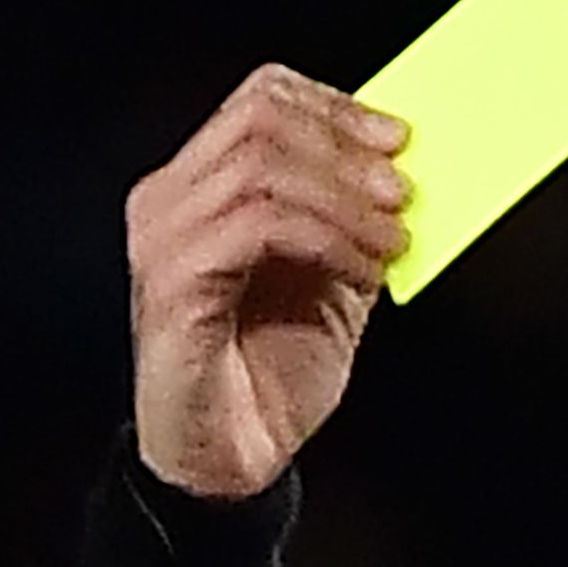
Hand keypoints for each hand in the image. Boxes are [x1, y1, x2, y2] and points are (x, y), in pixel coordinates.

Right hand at [126, 66, 407, 503]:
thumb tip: (404, 170)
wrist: (231, 466)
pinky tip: (364, 271)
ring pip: (263, 167)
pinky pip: (259, 226)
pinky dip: (327, 238)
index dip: (336, 108)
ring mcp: (164, 240)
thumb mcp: (332, 281)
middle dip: (345, 148)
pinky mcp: (173, 284)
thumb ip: (352, 221)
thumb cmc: (269, 376)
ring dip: (344, 199)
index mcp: (199, 190)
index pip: (261, 101)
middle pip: (261, 120)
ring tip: (392, 241)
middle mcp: (168, 203)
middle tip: (402, 191)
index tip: (398, 140)